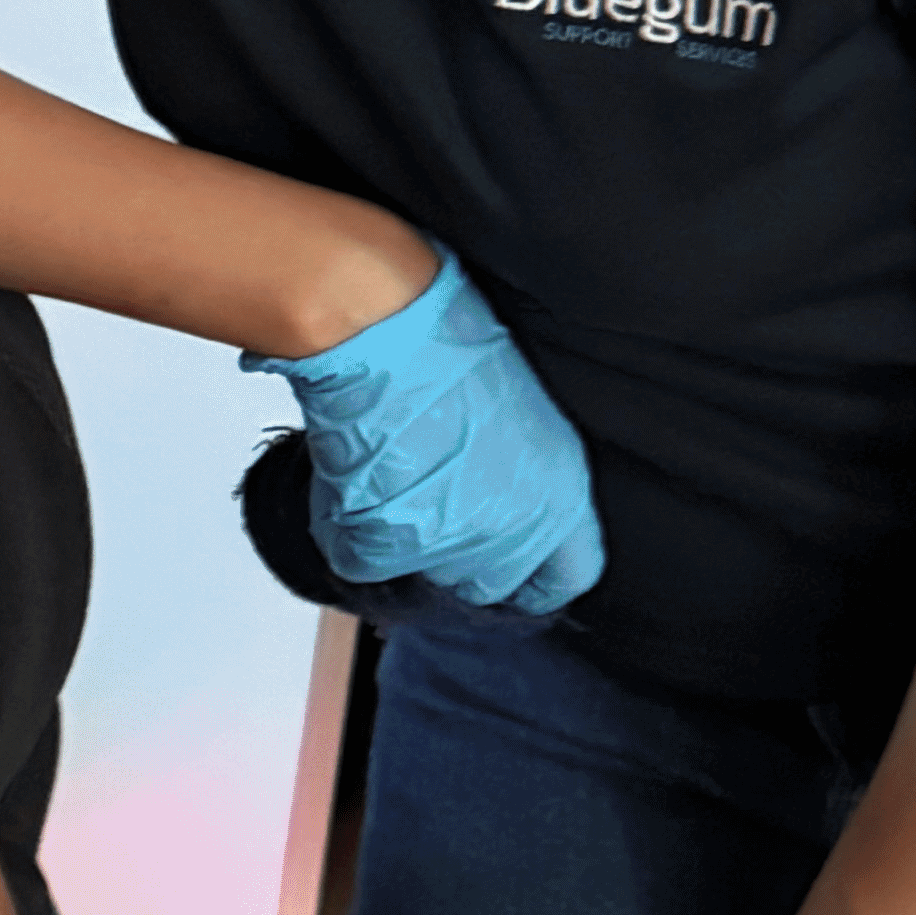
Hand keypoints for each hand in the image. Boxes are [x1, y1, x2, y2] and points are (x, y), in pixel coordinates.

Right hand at [248, 247, 602, 619]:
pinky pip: (361, 560)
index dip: (538, 575)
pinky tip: (350, 480)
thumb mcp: (522, 409)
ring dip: (404, 538)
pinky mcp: (385, 546)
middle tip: (430, 505)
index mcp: (559, 496)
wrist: (383, 329)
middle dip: (461, 554)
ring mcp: (448, 545)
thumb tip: (496, 492)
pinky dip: (348, 528)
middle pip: (489, 585)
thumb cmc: (449, 340)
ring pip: (422, 574)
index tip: (519, 570)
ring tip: (388, 478)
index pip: (567, 575)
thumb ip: (523, 471)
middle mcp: (511, 532)